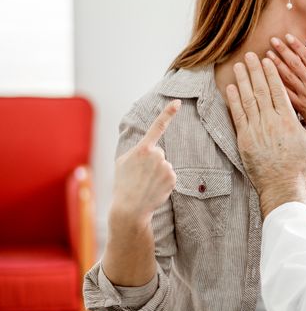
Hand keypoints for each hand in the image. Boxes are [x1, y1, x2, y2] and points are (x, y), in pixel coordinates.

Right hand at [111, 100, 179, 223]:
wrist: (130, 208)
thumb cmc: (124, 184)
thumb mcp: (123, 162)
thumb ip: (137, 152)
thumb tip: (150, 149)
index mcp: (142, 149)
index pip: (157, 127)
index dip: (168, 113)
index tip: (178, 102)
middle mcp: (157, 155)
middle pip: (158, 153)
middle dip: (151, 163)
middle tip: (139, 176)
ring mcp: (166, 166)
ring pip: (164, 165)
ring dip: (157, 173)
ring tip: (145, 184)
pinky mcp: (173, 178)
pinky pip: (169, 175)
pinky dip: (163, 182)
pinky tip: (154, 189)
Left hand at [226, 52, 305, 217]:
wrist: (282, 187)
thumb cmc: (301, 167)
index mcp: (288, 120)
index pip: (278, 90)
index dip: (272, 73)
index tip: (267, 60)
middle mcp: (270, 121)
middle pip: (261, 90)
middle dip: (255, 70)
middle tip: (249, 55)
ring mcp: (255, 130)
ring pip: (247, 99)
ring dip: (242, 80)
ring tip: (238, 65)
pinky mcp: (244, 139)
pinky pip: (237, 115)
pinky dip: (234, 100)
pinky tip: (231, 88)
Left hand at [267, 34, 305, 142]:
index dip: (297, 46)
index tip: (287, 36)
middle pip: (295, 64)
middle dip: (283, 50)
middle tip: (272, 39)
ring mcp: (304, 95)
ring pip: (287, 77)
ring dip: (276, 64)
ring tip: (266, 54)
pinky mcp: (298, 106)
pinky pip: (285, 93)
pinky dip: (275, 84)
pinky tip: (266, 77)